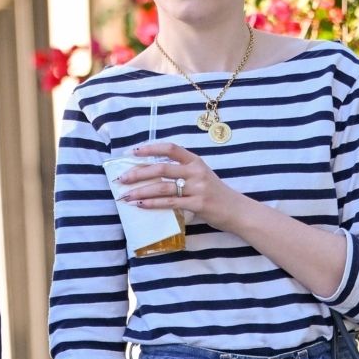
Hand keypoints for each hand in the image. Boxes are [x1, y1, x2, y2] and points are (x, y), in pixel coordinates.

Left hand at [121, 142, 242, 233]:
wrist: (237, 210)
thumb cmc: (215, 194)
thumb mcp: (201, 177)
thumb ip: (182, 174)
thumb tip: (152, 176)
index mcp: (195, 161)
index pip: (171, 148)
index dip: (151, 148)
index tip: (133, 152)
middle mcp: (196, 171)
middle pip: (161, 168)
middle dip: (138, 173)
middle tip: (122, 178)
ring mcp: (197, 187)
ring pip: (163, 186)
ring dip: (142, 191)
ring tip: (126, 195)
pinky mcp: (198, 204)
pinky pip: (170, 203)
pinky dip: (153, 203)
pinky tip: (141, 205)